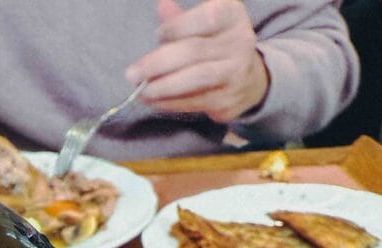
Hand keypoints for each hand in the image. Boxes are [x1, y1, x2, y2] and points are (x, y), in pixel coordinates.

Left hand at [127, 0, 269, 122]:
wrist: (249, 79)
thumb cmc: (217, 44)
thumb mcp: (204, 24)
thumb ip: (181, 19)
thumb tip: (161, 6)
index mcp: (232, 15)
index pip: (206, 18)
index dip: (178, 27)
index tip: (158, 35)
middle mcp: (240, 41)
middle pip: (194, 51)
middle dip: (158, 63)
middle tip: (132, 73)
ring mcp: (236, 72)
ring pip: (195, 78)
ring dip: (163, 87)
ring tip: (141, 90)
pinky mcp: (228, 100)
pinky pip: (195, 101)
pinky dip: (170, 103)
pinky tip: (153, 101)